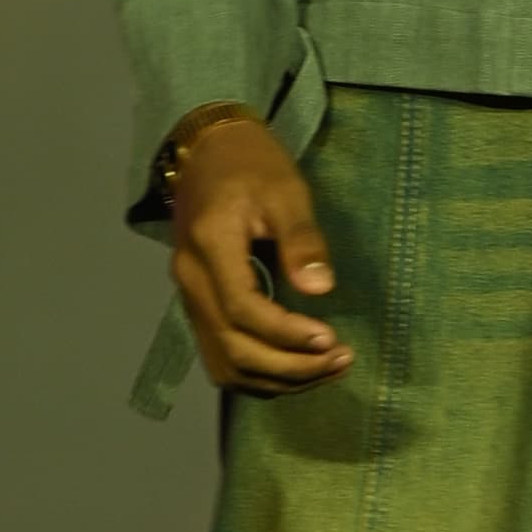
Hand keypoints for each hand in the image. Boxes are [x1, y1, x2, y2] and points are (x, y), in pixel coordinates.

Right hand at [167, 109, 352, 391]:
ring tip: (328, 368)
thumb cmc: (253, 164)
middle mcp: (190, 280)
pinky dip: (260, 374)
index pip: (242, 309)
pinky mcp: (199, 308)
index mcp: (209, 245)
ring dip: (278, 378)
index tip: (331, 338)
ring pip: (226, 364)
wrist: (209, 152)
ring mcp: (190, 298)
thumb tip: (320, 289)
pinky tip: (298, 367)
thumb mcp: (287, 190)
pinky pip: (223, 358)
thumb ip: (302, 239)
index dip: (287, 333)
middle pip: (234, 348)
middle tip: (341, 360)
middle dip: (290, 367)